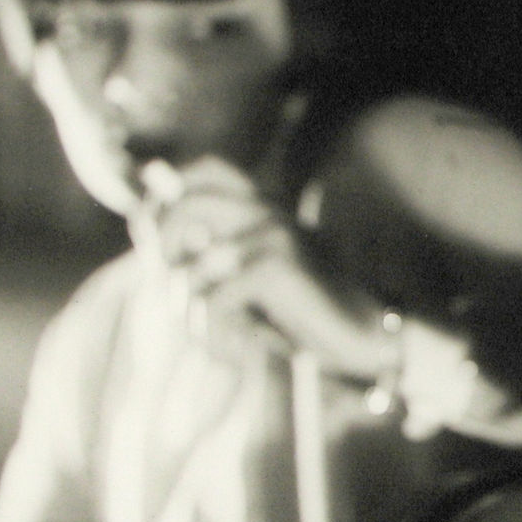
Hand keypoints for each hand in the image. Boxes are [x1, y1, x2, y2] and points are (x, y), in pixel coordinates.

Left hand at [136, 156, 397, 378]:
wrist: (367, 332)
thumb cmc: (309, 312)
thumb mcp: (260, 276)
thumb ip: (221, 255)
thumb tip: (165, 253)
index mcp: (265, 206)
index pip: (206, 170)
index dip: (167, 195)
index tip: (153, 234)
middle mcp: (268, 211)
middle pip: (185, 205)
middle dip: (162, 248)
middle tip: (171, 288)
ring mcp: (273, 235)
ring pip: (193, 267)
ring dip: (191, 312)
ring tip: (211, 337)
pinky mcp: (275, 266)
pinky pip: (213, 300)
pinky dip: (215, 333)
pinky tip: (235, 350)